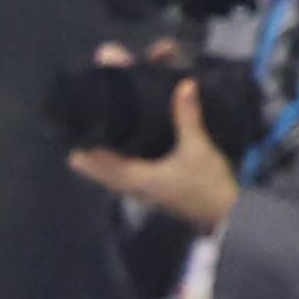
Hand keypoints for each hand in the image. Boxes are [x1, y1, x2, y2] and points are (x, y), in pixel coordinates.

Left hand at [69, 76, 240, 231]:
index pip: (98, 165)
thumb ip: (187, 117)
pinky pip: (127, 175)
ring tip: (98, 134)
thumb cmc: (207, 186)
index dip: (84, 153)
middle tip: (86, 128)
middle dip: (91, 153)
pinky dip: (121, 161)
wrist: (227, 215)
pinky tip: (125, 146)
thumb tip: (184, 84)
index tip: (72, 138)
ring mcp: (142, 191)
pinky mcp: (153, 189)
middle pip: (100, 171)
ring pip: (112, 174)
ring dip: (104, 158)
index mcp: (135, 179)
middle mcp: (132, 187)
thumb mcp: (198, 150)